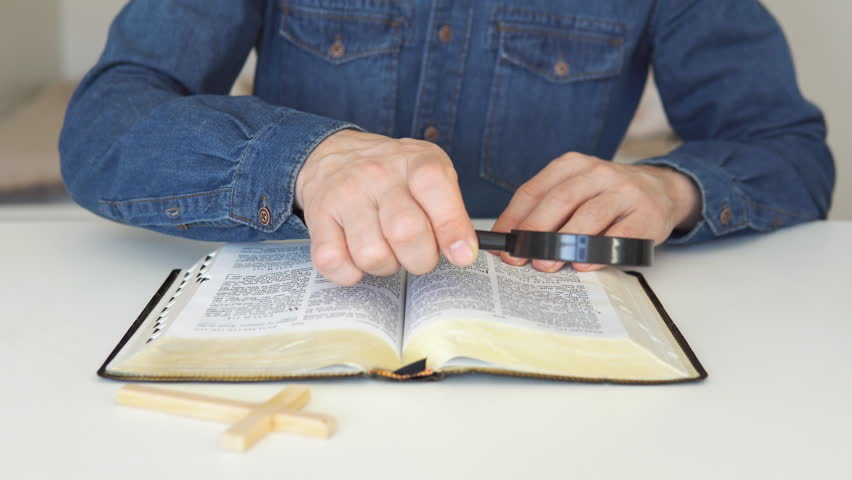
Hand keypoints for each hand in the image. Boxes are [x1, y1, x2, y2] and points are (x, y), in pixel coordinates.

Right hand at [295, 129, 477, 284]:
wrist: (335, 155)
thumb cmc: (394, 176)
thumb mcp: (431, 175)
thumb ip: (451, 211)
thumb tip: (463, 254)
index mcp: (415, 160)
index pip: (434, 186)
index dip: (452, 227)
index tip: (462, 256)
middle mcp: (378, 174)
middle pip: (405, 231)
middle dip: (421, 259)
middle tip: (420, 256)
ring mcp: (345, 194)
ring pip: (372, 255)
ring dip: (386, 266)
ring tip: (387, 250)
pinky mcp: (318, 217)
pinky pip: (334, 262)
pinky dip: (350, 273)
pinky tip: (358, 258)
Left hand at [492, 152, 700, 271]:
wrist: (661, 190)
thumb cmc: (606, 195)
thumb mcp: (575, 189)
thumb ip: (545, 208)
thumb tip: (511, 240)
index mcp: (572, 165)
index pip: (534, 190)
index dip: (515, 218)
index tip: (502, 244)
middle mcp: (598, 172)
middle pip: (559, 201)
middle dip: (536, 231)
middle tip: (521, 256)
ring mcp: (624, 192)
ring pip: (589, 216)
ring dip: (564, 244)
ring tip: (546, 264)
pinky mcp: (646, 214)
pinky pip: (619, 235)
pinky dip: (598, 252)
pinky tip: (583, 264)